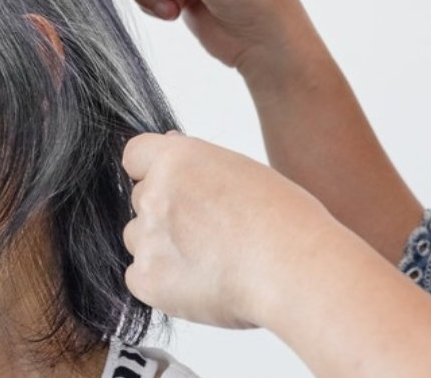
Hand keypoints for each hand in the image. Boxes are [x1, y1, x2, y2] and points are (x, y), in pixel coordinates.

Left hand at [120, 132, 341, 328]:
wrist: (294, 271)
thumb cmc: (285, 221)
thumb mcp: (245, 172)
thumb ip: (199, 165)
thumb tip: (169, 146)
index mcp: (178, 160)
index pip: (136, 155)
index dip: (152, 172)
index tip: (173, 186)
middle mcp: (154, 194)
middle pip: (142, 201)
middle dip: (166, 214)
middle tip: (209, 233)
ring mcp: (147, 238)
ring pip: (138, 239)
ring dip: (162, 248)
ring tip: (212, 261)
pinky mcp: (147, 280)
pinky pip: (139, 278)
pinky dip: (162, 284)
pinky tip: (202, 284)